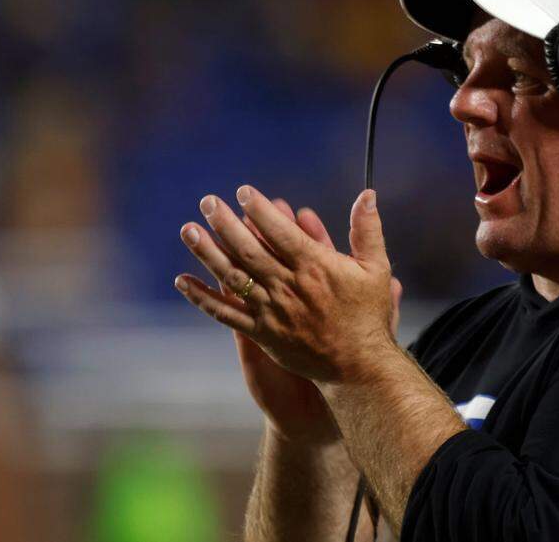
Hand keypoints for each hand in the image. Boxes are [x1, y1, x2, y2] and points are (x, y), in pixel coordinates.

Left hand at [176, 191, 401, 442]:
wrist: (359, 366)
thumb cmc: (368, 315)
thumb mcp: (376, 268)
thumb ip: (367, 230)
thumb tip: (367, 193)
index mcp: (315, 267)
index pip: (280, 232)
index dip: (260, 210)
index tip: (242, 191)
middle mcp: (289, 287)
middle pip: (250, 250)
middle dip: (226, 223)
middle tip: (207, 201)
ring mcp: (272, 311)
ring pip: (233, 277)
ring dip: (208, 253)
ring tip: (188, 230)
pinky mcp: (262, 334)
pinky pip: (227, 314)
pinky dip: (203, 298)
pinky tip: (183, 281)